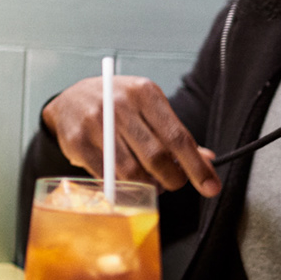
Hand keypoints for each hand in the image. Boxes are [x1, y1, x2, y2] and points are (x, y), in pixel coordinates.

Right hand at [42, 75, 219, 195]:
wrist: (70, 100)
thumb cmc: (117, 105)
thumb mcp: (147, 108)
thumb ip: (174, 134)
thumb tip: (207, 161)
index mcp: (144, 93)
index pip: (177, 136)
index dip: (196, 166)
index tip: (210, 187)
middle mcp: (119, 104)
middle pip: (156, 156)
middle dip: (172, 179)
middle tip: (173, 183)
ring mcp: (95, 122)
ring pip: (131, 170)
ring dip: (146, 185)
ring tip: (149, 183)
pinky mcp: (77, 141)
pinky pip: (106, 176)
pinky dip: (121, 186)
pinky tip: (125, 182)